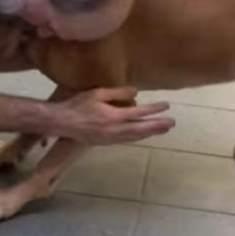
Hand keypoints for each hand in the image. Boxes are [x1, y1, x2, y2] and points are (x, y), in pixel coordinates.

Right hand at [52, 87, 173, 144]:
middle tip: (172, 123)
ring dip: (150, 133)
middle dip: (158, 126)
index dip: (154, 110)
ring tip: (163, 129)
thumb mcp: (97, 93)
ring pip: (135, 137)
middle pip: (141, 129)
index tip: (166, 106)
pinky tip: (143, 135)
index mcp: (113, 116)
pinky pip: (127, 140)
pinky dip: (138, 137)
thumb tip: (136, 92)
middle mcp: (115, 130)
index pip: (139, 113)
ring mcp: (111, 138)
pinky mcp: (106, 143)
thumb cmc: (78, 105)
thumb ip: (117, 93)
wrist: (62, 123)